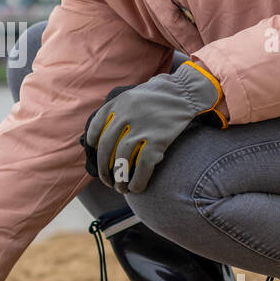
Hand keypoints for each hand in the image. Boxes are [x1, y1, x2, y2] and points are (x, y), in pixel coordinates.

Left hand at [81, 61, 225, 193]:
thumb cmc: (159, 95)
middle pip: (106, 148)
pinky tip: (136, 189)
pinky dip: (137, 180)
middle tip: (107, 181)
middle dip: (103, 169)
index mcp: (118, 104)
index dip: (93, 142)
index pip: (96, 127)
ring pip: (121, 160)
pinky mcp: (158, 140)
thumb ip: (118, 109)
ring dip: (119, 179)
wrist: (185, 91)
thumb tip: (103, 131)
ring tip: (120, 188)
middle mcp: (126, 116)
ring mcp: (141, 128)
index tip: (96, 153)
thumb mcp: (133, 94)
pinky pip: (143, 166)